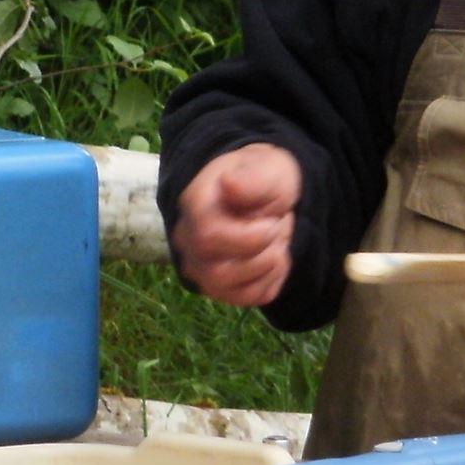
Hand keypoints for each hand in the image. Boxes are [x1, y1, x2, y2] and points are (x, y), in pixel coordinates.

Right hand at [172, 144, 303, 307]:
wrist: (264, 195)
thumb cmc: (262, 178)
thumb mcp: (267, 166)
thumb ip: (253, 178)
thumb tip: (230, 185)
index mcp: (194, 204)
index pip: (209, 237)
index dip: (250, 238)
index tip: (272, 221)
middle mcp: (187, 240)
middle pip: (219, 272)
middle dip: (262, 254)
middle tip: (277, 228)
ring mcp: (200, 267)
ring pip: (230, 290)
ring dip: (268, 267)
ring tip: (276, 241)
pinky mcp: (218, 287)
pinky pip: (248, 298)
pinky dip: (272, 280)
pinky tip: (273, 256)